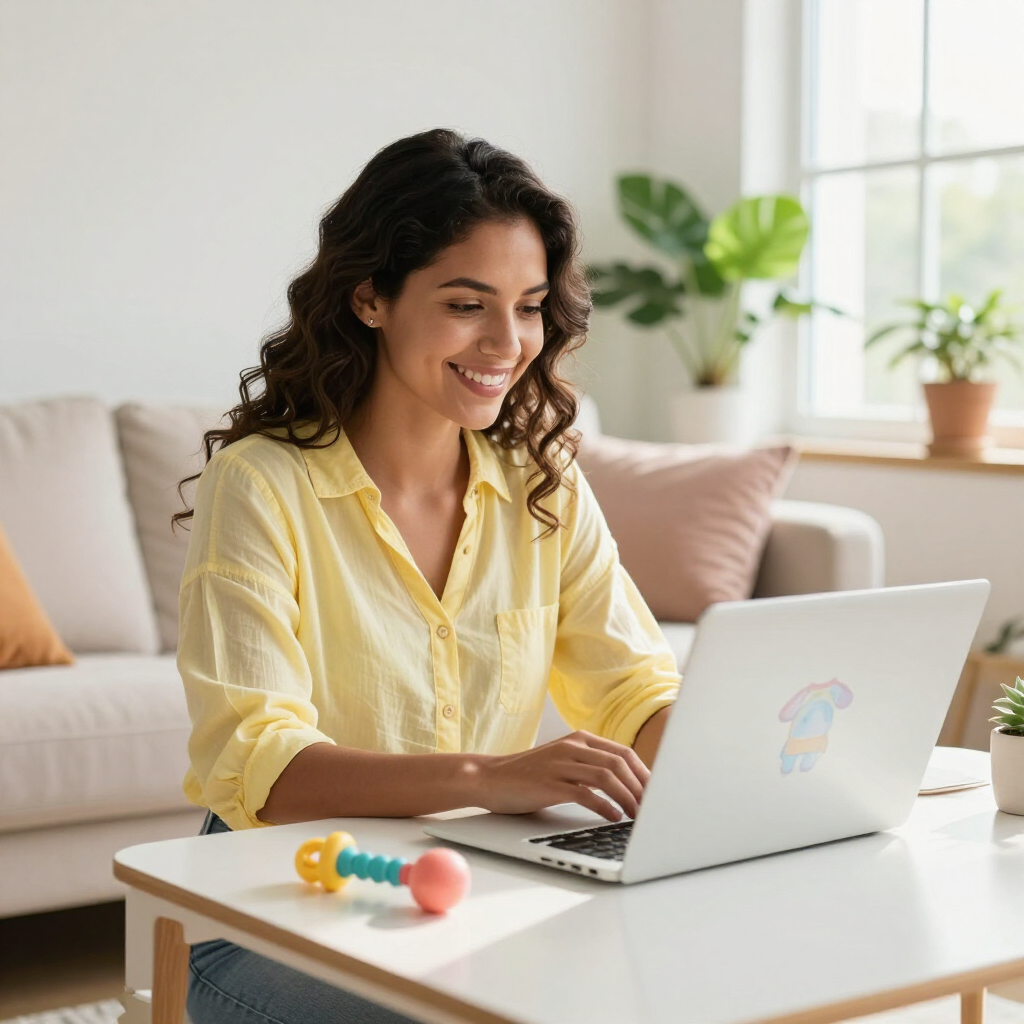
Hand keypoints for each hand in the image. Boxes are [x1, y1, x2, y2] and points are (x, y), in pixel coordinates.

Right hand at [474, 731, 649, 821]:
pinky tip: (613, 817)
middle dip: (642, 787)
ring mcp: (561, 764)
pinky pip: (586, 794)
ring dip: (628, 798)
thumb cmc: (529, 775)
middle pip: (620, 763)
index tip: (658, 794)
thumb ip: (590, 766)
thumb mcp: (563, 762)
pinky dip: (605, 806)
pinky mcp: (550, 784)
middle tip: (653, 809)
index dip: (645, 774)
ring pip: (607, 776)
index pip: (624, 753)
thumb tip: (628, 785)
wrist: (489, 777)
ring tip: (637, 816)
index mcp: (579, 739)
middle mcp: (572, 747)